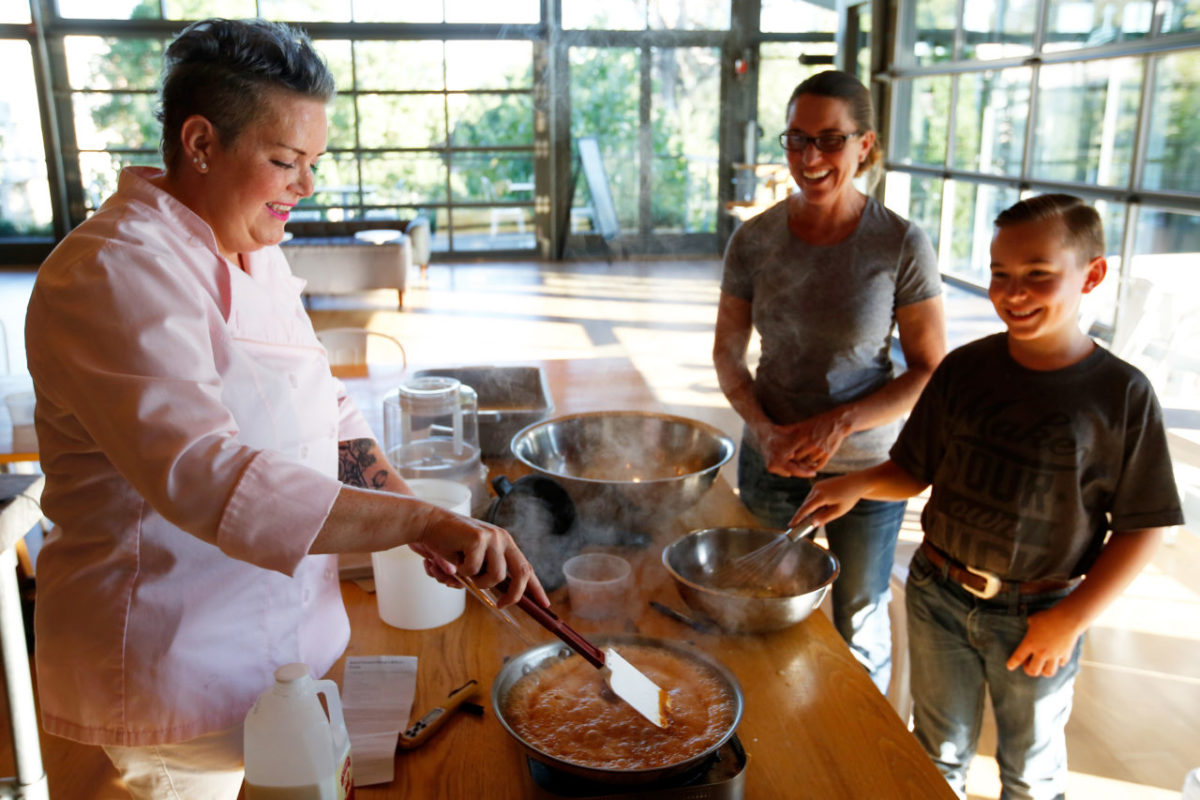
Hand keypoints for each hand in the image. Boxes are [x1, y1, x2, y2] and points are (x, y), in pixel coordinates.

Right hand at [410, 510, 548, 608]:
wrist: (428, 524)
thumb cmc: (448, 545)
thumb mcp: (472, 562)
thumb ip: (485, 576)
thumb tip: (500, 600)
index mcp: (504, 544)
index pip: (525, 567)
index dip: (535, 588)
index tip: (545, 604)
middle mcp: (502, 539)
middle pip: (521, 573)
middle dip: (514, 595)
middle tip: (501, 605)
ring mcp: (492, 537)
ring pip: (495, 576)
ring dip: (477, 582)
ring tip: (462, 571)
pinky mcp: (478, 538)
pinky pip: (473, 570)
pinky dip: (461, 572)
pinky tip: (452, 558)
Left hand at [756, 408, 852, 477]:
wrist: (838, 423)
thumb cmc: (819, 422)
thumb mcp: (804, 424)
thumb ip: (789, 428)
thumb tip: (776, 428)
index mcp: (803, 436)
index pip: (790, 450)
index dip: (786, 455)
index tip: (783, 456)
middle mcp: (811, 444)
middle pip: (798, 458)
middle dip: (793, 461)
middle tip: (789, 463)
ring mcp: (820, 450)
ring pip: (807, 463)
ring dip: (803, 465)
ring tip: (799, 465)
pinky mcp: (828, 454)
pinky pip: (819, 465)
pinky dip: (813, 467)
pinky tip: (810, 466)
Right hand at [790, 474, 865, 527]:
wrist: (855, 482)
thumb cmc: (849, 497)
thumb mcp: (839, 511)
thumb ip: (825, 517)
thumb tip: (812, 523)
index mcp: (821, 496)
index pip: (805, 509)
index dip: (797, 518)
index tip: (790, 526)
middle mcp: (816, 489)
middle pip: (806, 505)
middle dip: (803, 516)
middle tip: (800, 527)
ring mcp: (817, 486)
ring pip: (809, 501)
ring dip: (810, 509)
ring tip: (821, 514)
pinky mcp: (819, 484)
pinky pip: (813, 496)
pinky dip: (814, 504)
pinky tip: (823, 507)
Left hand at [1006, 606, 1083, 677]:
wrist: (1068, 619)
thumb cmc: (1048, 617)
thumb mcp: (1033, 619)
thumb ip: (1029, 624)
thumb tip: (1028, 622)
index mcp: (1030, 643)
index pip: (1018, 657)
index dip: (1012, 663)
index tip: (1010, 667)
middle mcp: (1042, 652)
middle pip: (1033, 671)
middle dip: (1028, 670)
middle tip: (1028, 663)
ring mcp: (1054, 655)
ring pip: (1048, 672)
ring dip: (1043, 671)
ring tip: (1041, 665)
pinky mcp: (1065, 654)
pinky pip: (1061, 664)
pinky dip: (1058, 663)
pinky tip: (1056, 659)